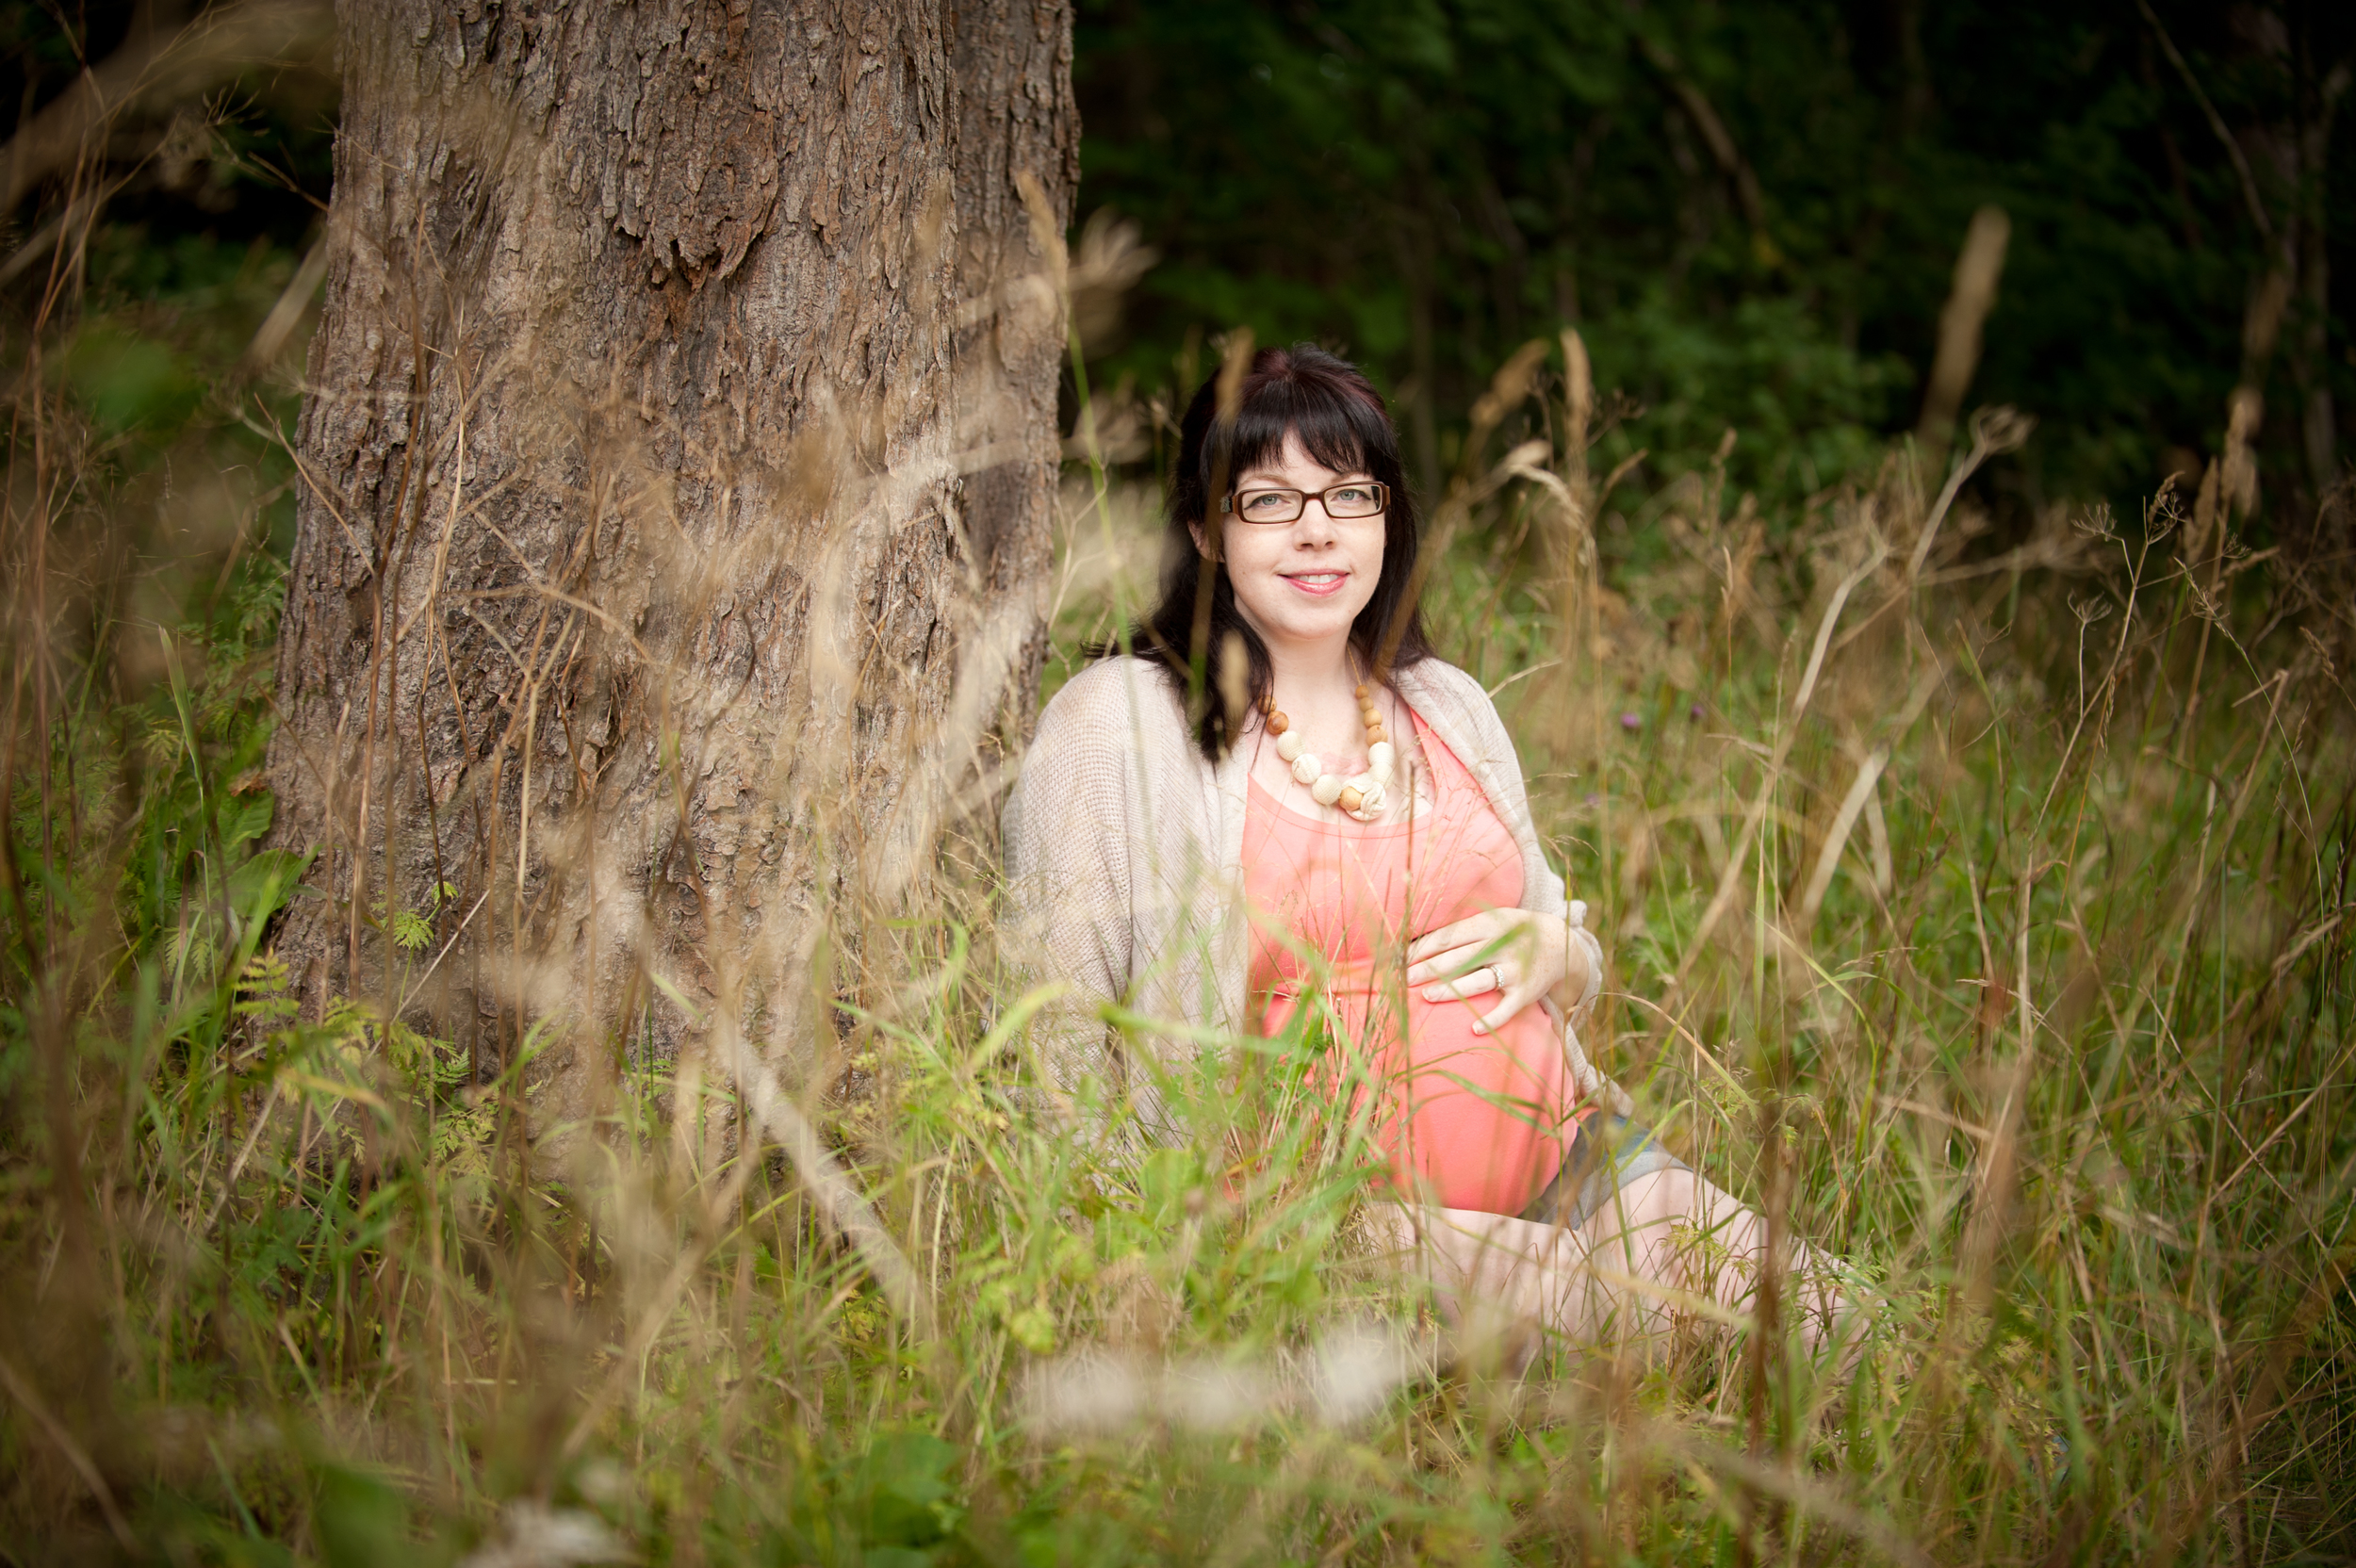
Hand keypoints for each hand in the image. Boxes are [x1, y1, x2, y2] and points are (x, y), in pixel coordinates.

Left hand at [1404, 908, 1588, 1036]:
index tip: (1401, 959)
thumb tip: (1417, 944)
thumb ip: (1460, 930)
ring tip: (1427, 996)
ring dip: (1451, 989)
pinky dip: (1492, 1020)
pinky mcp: (1526, 992)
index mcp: (1489, 924)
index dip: (1423, 948)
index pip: (1448, 937)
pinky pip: (1507, 1009)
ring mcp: (1515, 969)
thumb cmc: (1512, 931)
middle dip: (1428, 969)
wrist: (1560, 944)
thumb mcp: (1491, 920)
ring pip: (1477, 981)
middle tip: (1403, 980)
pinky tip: (1474, 1029)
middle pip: (1457, 959)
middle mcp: (1502, 945)